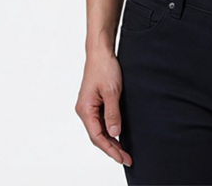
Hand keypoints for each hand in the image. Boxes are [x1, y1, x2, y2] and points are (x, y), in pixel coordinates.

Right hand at [75, 49, 131, 167]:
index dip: (110, 149)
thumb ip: (112, 113)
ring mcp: (88, 106)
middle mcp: (84, 110)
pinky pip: (100, 121)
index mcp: (85, 109)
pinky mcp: (94, 102)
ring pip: (99, 129)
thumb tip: (114, 134)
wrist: (101, 51)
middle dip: (112, 148)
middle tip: (127, 159)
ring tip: (124, 152)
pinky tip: (117, 135)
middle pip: (97, 136)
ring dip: (111, 140)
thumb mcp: (112, 91)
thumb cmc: (104, 67)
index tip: (122, 158)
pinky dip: (109, 130)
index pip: (97, 136)